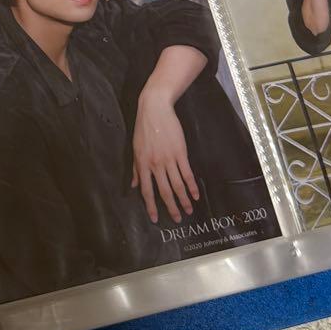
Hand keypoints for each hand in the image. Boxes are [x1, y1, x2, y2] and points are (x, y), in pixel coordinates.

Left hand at [131, 90, 198, 222]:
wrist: (155, 109)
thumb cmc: (144, 128)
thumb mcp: (135, 148)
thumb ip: (136, 169)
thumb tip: (134, 186)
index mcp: (142, 164)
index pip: (146, 190)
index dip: (151, 206)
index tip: (156, 219)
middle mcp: (155, 164)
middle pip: (164, 191)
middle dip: (171, 207)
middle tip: (178, 219)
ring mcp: (168, 159)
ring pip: (177, 185)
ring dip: (183, 200)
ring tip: (189, 210)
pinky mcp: (180, 152)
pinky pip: (187, 173)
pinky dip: (192, 186)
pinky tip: (196, 195)